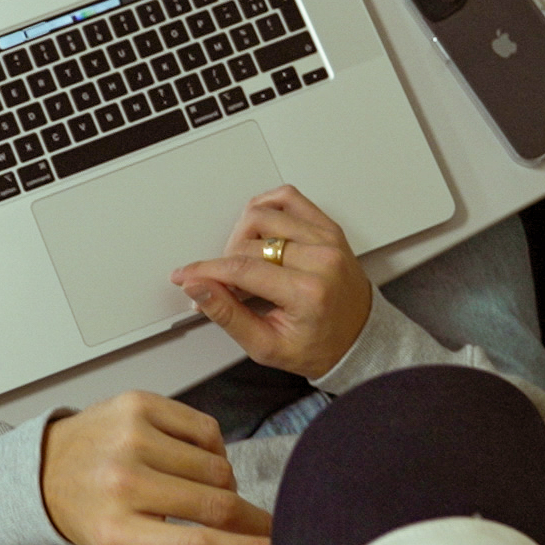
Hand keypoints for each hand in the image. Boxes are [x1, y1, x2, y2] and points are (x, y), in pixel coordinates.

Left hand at [38, 391, 271, 544]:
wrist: (49, 470)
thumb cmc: (97, 523)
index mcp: (118, 533)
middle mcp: (121, 483)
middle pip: (216, 504)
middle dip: (249, 519)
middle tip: (260, 526)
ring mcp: (129, 437)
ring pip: (217, 466)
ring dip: (224, 485)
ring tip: (202, 493)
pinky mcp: (138, 405)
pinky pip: (206, 429)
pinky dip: (212, 450)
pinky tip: (191, 462)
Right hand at [172, 186, 370, 379]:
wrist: (359, 339)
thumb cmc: (320, 346)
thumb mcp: (267, 346)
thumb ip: (227, 315)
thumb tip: (198, 288)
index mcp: (308, 292)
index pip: (242, 269)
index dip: (205, 271)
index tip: (185, 275)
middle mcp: (320, 259)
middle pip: (248, 241)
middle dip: (225, 263)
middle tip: (225, 285)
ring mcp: (326, 238)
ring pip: (262, 214)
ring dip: (242, 236)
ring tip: (245, 261)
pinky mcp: (328, 227)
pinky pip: (288, 197)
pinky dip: (265, 207)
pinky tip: (259, 229)